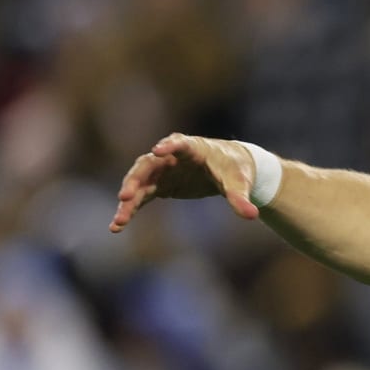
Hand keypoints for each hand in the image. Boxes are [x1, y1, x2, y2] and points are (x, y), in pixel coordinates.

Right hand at [109, 134, 258, 232]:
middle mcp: (170, 156)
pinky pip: (140, 197)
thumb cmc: (234, 170)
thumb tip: (253, 215)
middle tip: (125, 196)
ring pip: (139, 183)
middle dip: (136, 179)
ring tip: (119, 221)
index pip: (178, 143)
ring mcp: (162, 170)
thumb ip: (240, 198)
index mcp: (192, 147)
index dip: (168, 146)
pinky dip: (130, 210)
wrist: (230, 170)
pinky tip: (117, 226)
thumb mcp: (239, 183)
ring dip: (128, 201)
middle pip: (148, 165)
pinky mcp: (159, 185)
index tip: (158, 151)